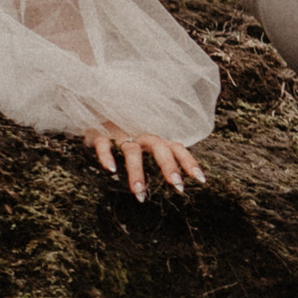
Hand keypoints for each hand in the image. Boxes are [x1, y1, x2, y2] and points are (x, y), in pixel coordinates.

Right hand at [83, 127, 205, 202]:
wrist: (95, 105)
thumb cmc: (122, 128)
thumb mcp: (142, 140)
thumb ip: (159, 154)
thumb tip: (178, 178)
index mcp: (153, 137)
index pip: (176, 147)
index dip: (189, 161)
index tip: (201, 179)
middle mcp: (140, 134)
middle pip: (159, 147)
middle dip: (169, 166)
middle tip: (178, 186)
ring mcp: (120, 132)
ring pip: (132, 151)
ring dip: (137, 172)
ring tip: (140, 193)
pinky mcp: (98, 133)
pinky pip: (103, 143)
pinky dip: (106, 155)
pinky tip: (111, 169)